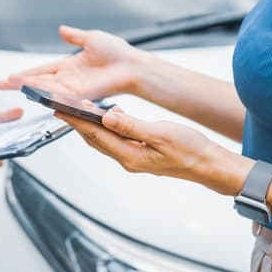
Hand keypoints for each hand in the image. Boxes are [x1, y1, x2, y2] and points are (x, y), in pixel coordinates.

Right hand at [0, 25, 139, 99]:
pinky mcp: (80, 94)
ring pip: (44, 87)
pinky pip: (58, 92)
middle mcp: (68, 79)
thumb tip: (62, 30)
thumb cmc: (117, 53)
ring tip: (10, 84)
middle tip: (2, 85)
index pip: (42, 70)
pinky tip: (30, 89)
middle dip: (19, 83)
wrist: (131, 65)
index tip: (10, 77)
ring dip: (27, 86)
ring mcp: (72, 88)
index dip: (25, 74)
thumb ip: (74, 36)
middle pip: (38, 81)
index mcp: (69, 66)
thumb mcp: (91, 38)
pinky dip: (44, 90)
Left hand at [55, 106, 215, 184]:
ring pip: (106, 139)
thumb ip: (132, 126)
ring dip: (93, 124)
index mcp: (130, 156)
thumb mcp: (161, 134)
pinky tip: (112, 115)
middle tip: (63, 107)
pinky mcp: (141, 153)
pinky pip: (118, 139)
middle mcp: (128, 159)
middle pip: (96, 138)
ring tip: (82, 108)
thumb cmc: (191, 151)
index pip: (96, 135)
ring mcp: (134, 157)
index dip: (77, 121)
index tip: (61, 110)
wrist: (210, 164)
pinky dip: (110, 126)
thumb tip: (107, 117)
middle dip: (78, 122)